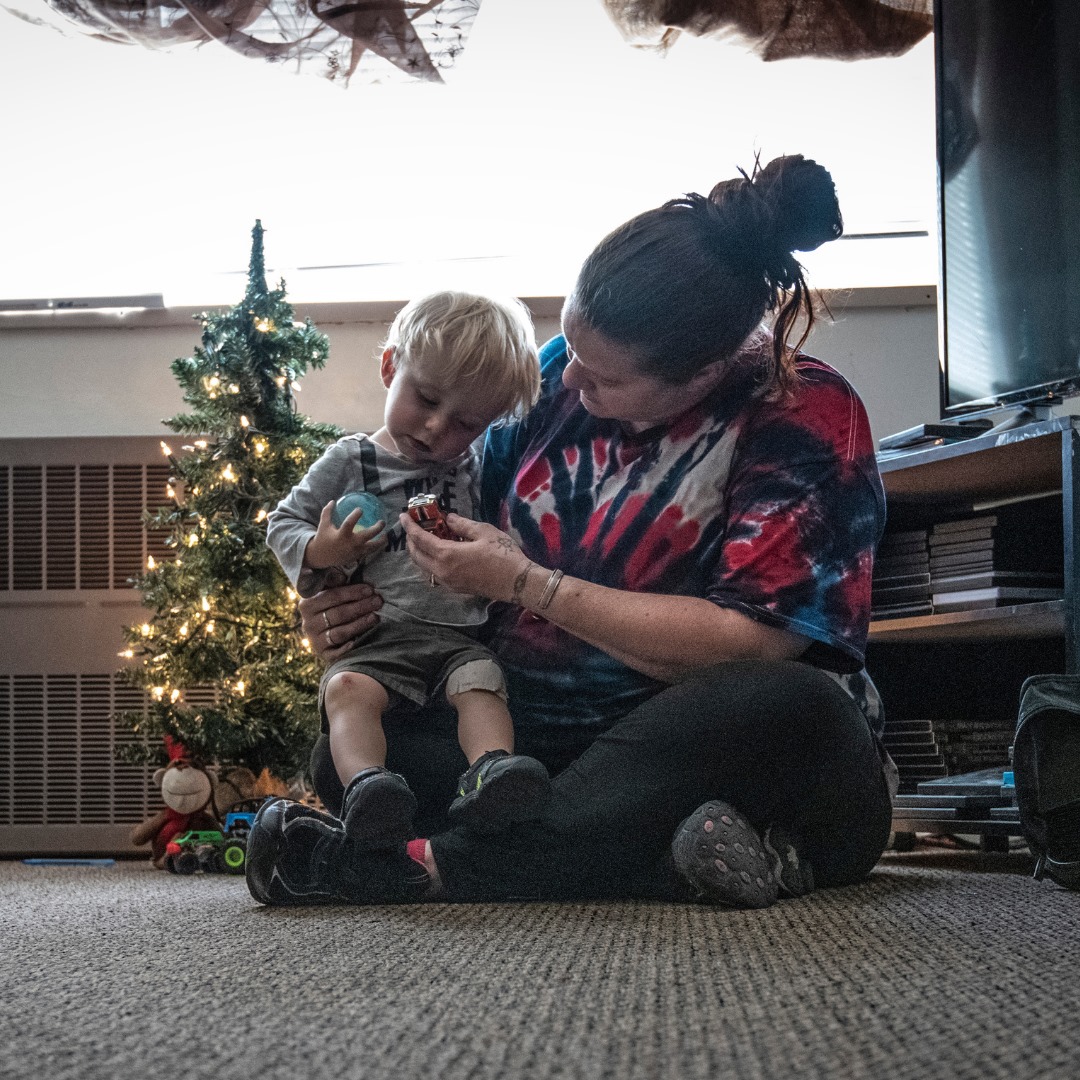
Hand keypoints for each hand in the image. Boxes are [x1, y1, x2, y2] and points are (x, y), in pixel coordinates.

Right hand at [298, 577, 382, 660]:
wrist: (324, 634)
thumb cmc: (332, 607)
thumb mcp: (329, 592)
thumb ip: (333, 582)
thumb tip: (340, 575)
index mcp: (307, 605)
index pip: (331, 596)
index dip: (351, 592)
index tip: (370, 589)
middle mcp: (308, 623)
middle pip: (337, 614)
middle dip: (360, 606)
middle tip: (378, 601)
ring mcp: (315, 641)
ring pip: (340, 632)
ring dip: (359, 624)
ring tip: (375, 617)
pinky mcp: (323, 655)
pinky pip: (336, 653)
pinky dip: (347, 648)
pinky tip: (359, 641)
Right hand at [303, 501, 386, 570]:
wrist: (322, 557)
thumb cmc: (323, 538)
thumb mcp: (323, 525)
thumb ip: (327, 512)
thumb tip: (333, 501)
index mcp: (341, 535)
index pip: (349, 523)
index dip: (356, 515)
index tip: (360, 509)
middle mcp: (350, 543)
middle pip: (367, 535)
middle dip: (376, 528)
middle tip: (382, 522)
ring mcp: (355, 551)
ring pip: (372, 546)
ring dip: (381, 541)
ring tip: (386, 534)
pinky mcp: (357, 556)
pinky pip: (369, 551)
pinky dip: (376, 546)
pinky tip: (381, 541)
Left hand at [399, 512, 534, 602]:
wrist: (517, 583)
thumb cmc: (503, 554)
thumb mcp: (483, 532)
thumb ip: (462, 525)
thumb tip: (449, 519)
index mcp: (447, 555)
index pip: (420, 539)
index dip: (409, 526)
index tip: (402, 516)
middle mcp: (442, 571)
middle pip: (416, 555)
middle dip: (410, 540)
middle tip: (413, 526)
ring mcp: (448, 582)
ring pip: (424, 567)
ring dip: (419, 552)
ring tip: (424, 538)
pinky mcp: (455, 588)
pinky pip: (434, 574)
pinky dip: (430, 562)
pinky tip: (439, 553)